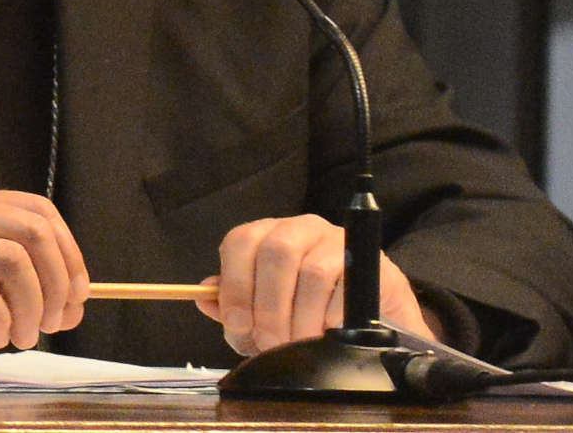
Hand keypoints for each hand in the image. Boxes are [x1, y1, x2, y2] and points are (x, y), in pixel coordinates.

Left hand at [194, 213, 432, 354]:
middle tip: (270, 343)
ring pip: (309, 272)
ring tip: (298, 344)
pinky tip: (325, 333)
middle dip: (268, 307)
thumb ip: (232, 304)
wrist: (369, 314)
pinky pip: (344, 287)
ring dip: (299, 319)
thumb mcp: (264, 309)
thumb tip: (203, 297)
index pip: (240, 242)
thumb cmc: (307, 310)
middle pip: (275, 254)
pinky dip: (328, 318)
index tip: (238, 324)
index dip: (234, 285)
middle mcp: (299, 228)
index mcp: (266, 234)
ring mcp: (335, 240)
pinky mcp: (367, 260)